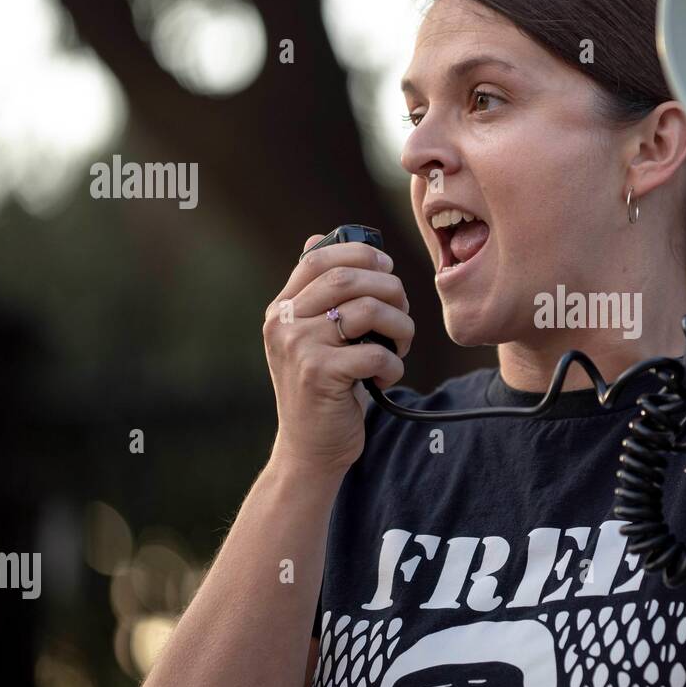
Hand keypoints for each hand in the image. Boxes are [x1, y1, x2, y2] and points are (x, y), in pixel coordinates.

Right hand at [262, 233, 413, 474]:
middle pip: (346, 278)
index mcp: (281, 309)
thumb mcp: (313, 338)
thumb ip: (317, 295)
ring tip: (401, 345)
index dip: (359, 253)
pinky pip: (374, 352)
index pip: (317, 258)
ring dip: (400, 325)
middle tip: (403, 309)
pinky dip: (392, 364)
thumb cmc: (324, 389)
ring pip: (367, 310)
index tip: (386, 267)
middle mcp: (283, 323)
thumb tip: (319, 237)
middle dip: (389, 287)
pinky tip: (386, 376)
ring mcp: (299, 348)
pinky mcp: (320, 375)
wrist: (310, 449)